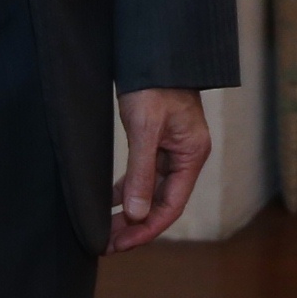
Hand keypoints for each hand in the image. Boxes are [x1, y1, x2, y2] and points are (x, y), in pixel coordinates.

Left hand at [110, 86, 209, 251]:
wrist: (154, 52)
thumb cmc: (155, 84)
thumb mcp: (145, 128)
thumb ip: (141, 172)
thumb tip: (136, 214)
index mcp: (191, 155)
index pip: (171, 205)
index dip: (146, 229)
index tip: (121, 245)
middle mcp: (185, 156)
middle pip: (161, 202)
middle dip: (135, 225)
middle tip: (106, 243)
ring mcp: (172, 149)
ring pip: (151, 191)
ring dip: (130, 211)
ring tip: (105, 229)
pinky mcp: (157, 142)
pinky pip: (144, 175)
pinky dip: (127, 190)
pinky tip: (108, 201)